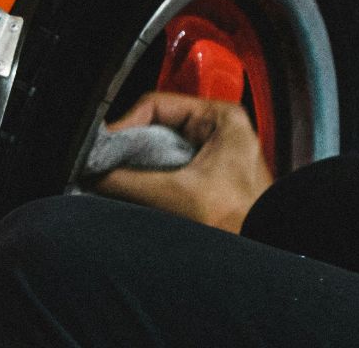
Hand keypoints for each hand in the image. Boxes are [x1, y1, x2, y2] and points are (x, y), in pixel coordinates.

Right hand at [95, 92, 273, 233]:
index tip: (101, 148)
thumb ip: (127, 182)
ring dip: (136, 166)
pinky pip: (166, 170)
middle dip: (127, 148)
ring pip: (157, 150)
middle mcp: (217, 130)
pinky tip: (134, 192)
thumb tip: (93, 175)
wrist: (264, 253)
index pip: (156, 105)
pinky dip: (147, 180)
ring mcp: (211, 153)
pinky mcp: (205, 177)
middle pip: (154, 127)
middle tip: (103, 165)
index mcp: (221, 117)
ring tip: (115, 179)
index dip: (123, 125)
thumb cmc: (244, 222)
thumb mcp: (176, 196)